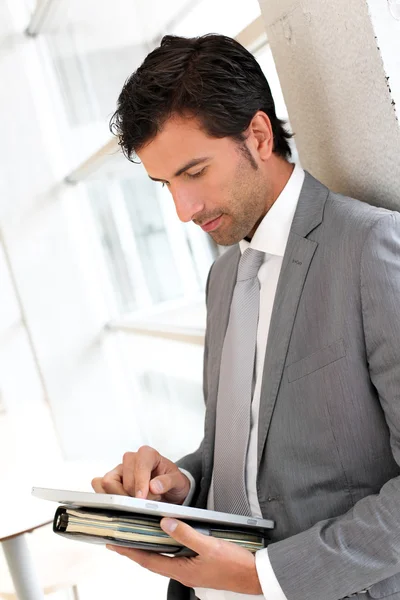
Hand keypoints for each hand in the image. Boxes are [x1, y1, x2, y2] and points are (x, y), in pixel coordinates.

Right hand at [91, 446, 190, 503]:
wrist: (170, 489)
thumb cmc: (172, 482)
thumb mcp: (178, 481)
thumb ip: (167, 482)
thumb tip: (153, 486)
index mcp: (147, 454)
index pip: (137, 465)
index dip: (139, 483)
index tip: (142, 498)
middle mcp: (131, 459)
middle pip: (121, 477)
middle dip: (130, 495)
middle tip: (144, 503)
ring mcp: (120, 470)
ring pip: (107, 482)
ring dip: (119, 497)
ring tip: (135, 503)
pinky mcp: (112, 481)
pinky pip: (99, 486)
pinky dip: (108, 498)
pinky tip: (122, 504)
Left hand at [107, 518, 262, 594]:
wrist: (255, 576)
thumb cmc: (235, 565)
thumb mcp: (210, 545)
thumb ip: (186, 534)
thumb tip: (164, 523)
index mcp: (182, 570)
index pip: (149, 560)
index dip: (130, 551)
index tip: (115, 544)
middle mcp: (183, 572)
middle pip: (152, 560)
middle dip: (135, 550)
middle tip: (119, 539)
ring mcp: (190, 570)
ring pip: (163, 558)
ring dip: (148, 549)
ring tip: (135, 537)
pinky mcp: (198, 566)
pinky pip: (175, 557)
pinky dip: (165, 548)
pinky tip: (165, 539)